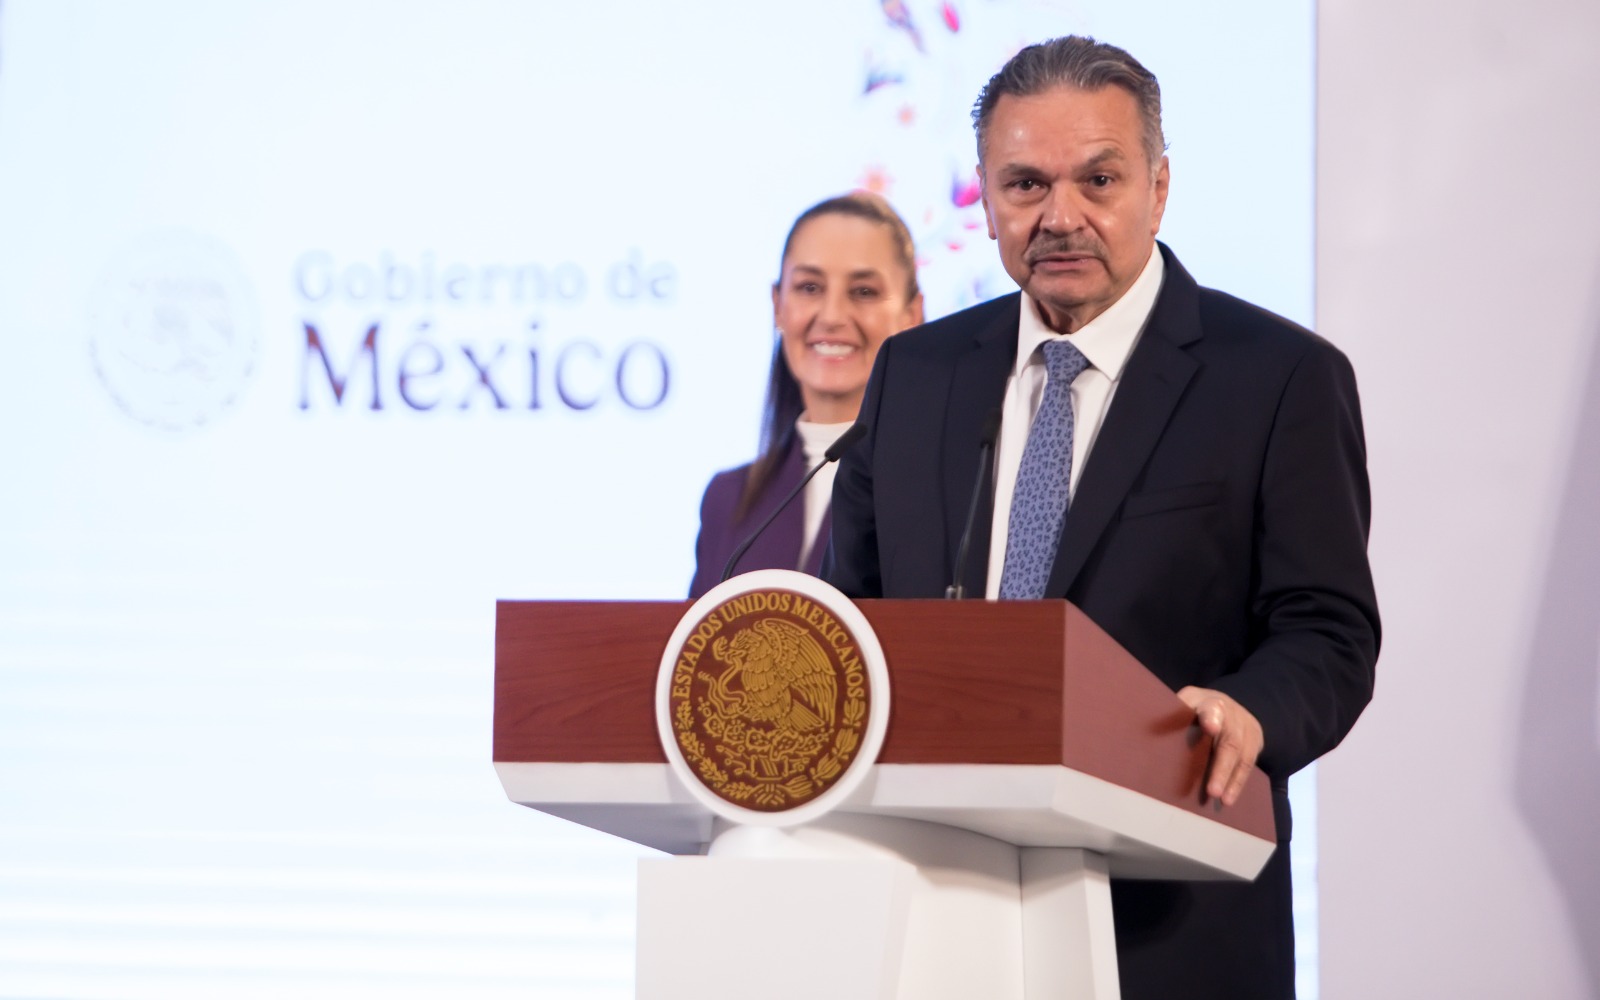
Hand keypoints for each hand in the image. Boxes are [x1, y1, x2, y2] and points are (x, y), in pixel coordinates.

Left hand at [1176, 686, 1263, 807]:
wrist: (1223, 702)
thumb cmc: (1194, 709)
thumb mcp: (1182, 705)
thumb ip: (1173, 716)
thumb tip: (1151, 732)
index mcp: (1210, 702)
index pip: (1212, 709)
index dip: (1211, 718)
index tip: (1211, 727)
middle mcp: (1233, 713)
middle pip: (1231, 741)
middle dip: (1222, 768)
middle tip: (1212, 791)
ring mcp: (1248, 726)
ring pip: (1245, 756)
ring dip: (1234, 781)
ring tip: (1223, 800)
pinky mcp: (1256, 739)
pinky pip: (1250, 763)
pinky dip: (1239, 781)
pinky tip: (1230, 796)